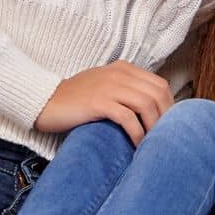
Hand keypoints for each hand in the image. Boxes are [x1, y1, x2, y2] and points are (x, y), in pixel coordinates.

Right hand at [33, 61, 173, 144]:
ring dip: (154, 127)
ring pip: (146, 104)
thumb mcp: (105, 87)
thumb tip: (153, 112)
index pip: (160, 85)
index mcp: (123, 68)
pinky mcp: (98, 102)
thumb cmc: (76, 100)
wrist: (45, 102)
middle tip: (164, 139)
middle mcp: (119, 74)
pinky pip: (127, 117)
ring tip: (153, 144)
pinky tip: (136, 146)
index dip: (169, 107)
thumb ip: (127, 91)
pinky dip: (137, 133)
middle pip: (158, 94)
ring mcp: (108, 87)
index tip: (169, 127)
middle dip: (166, 118)